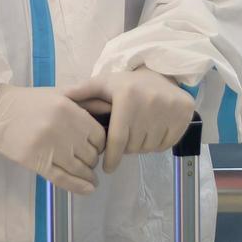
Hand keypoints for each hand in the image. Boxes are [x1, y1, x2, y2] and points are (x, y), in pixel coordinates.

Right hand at [0, 84, 106, 193]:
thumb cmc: (29, 102)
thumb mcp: (58, 94)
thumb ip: (84, 101)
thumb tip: (110, 108)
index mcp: (68, 109)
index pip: (99, 135)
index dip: (100, 144)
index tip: (95, 146)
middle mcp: (62, 128)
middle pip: (91, 154)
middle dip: (92, 160)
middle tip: (88, 161)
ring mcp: (49, 146)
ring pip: (79, 168)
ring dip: (87, 176)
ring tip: (90, 178)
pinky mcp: (36, 161)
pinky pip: (63, 179)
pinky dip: (78, 187)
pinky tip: (87, 189)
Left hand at [63, 69, 194, 173]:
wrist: (161, 74)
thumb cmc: (127, 84)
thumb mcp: (103, 84)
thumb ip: (81, 92)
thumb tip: (57, 96)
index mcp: (127, 97)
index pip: (118, 140)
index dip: (112, 157)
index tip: (107, 167)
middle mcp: (150, 103)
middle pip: (133, 146)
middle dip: (126, 147)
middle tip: (125, 137)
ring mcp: (170, 109)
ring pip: (149, 147)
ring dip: (141, 146)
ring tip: (137, 132)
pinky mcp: (184, 115)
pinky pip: (166, 144)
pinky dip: (157, 144)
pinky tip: (152, 131)